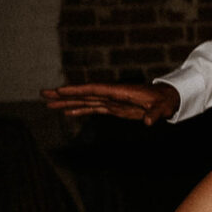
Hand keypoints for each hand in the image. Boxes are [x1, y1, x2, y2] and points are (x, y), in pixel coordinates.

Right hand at [41, 80, 178, 122]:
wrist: (168, 98)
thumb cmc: (165, 101)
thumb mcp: (162, 107)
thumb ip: (155, 113)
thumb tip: (148, 122)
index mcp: (120, 91)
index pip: (94, 89)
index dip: (77, 90)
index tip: (60, 90)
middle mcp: (111, 94)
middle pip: (84, 93)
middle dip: (64, 94)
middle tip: (43, 94)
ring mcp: (111, 100)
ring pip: (85, 100)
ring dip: (67, 102)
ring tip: (48, 104)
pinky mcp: (113, 107)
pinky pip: (92, 108)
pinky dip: (79, 110)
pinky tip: (67, 112)